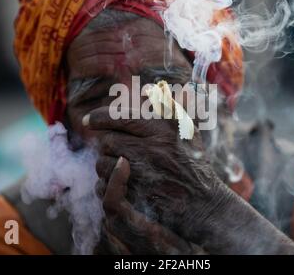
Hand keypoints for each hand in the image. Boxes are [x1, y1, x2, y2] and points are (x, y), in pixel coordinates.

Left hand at [84, 106, 224, 243]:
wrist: (204, 205)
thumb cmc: (195, 165)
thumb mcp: (189, 132)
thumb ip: (172, 107)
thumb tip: (151, 87)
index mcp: (164, 130)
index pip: (121, 117)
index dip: (100, 117)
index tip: (89, 120)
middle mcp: (152, 149)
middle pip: (109, 139)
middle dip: (106, 142)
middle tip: (109, 145)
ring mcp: (143, 172)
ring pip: (104, 162)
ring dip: (105, 162)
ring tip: (116, 163)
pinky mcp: (137, 193)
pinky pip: (107, 183)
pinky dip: (107, 180)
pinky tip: (118, 179)